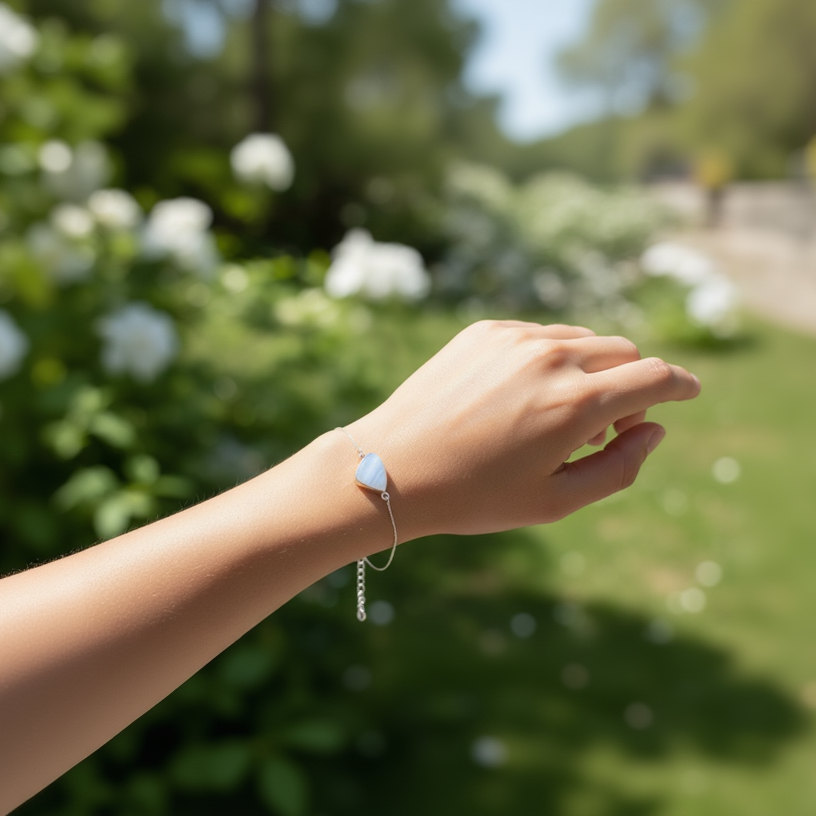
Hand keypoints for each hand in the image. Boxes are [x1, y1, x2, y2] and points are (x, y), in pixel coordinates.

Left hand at [348, 320, 700, 538]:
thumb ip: (620, 466)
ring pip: (582, 340)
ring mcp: (514, 337)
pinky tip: (522, 397)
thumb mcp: (555, 501)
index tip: (688, 392)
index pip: (655, 376)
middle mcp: (550, 357)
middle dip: (631, 386)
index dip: (680, 385)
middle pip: (623, 353)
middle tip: (605, 428)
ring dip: (590, 372)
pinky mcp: (484, 331)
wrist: (391, 468)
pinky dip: (550, 360)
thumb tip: (655, 431)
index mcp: (576, 403)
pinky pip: (539, 335)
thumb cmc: (474, 496)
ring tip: (559, 417)